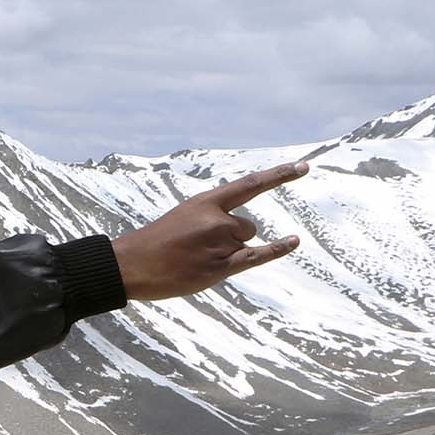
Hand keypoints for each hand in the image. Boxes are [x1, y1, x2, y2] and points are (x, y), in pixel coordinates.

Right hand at [110, 159, 309, 300]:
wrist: (131, 266)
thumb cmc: (155, 244)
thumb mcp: (182, 218)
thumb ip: (212, 221)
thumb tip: (242, 235)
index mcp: (204, 202)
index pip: (250, 185)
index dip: (278, 176)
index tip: (303, 167)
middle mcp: (216, 220)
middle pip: (247, 226)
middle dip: (232, 238)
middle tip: (198, 249)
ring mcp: (218, 244)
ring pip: (243, 244)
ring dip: (227, 253)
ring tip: (195, 260)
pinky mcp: (219, 267)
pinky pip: (257, 256)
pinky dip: (277, 249)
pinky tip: (294, 241)